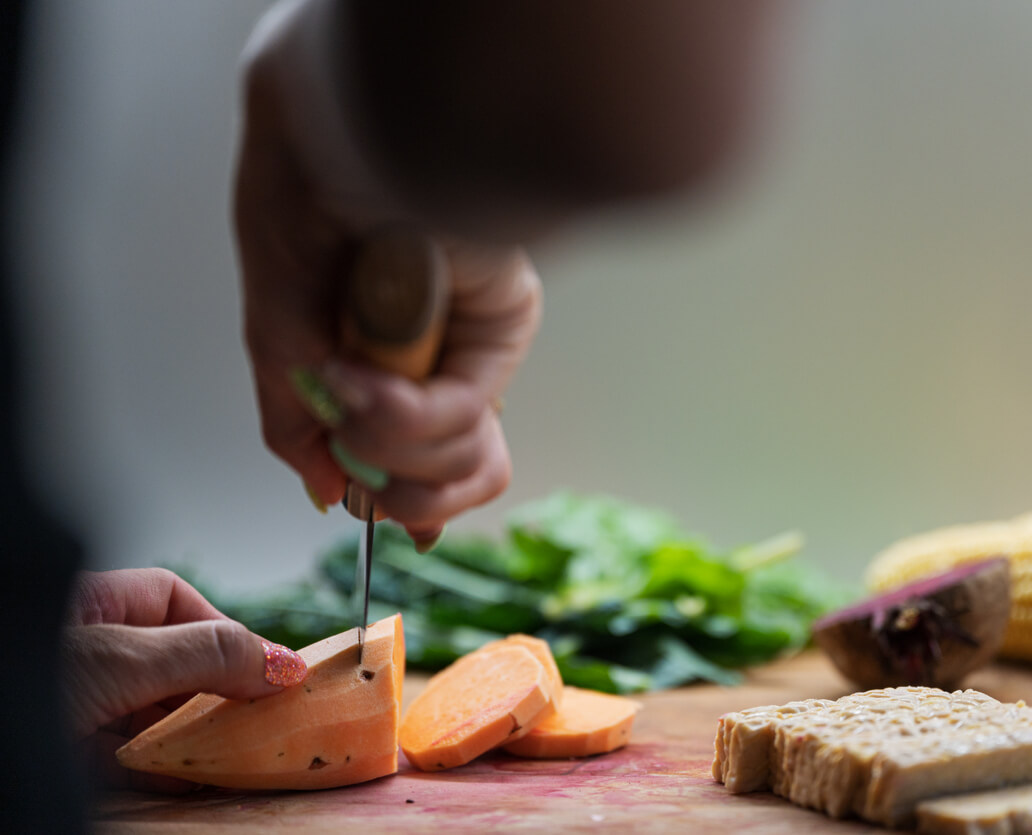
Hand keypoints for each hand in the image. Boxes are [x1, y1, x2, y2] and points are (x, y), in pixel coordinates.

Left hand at [62, 569, 306, 791]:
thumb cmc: (17, 681)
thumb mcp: (122, 660)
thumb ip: (205, 656)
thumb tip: (284, 664)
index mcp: (91, 602)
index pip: (173, 599)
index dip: (221, 631)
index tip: (261, 670)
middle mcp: (84, 647)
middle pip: (170, 662)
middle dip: (212, 692)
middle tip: (255, 719)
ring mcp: (73, 700)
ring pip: (149, 713)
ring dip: (189, 736)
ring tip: (231, 755)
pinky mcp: (62, 751)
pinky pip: (122, 757)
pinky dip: (157, 769)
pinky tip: (186, 780)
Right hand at [232, 2, 541, 542]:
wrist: (340, 127)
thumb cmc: (305, 200)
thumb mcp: (278, 326)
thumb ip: (296, 417)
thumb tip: (323, 489)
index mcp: (389, 366)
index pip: (418, 459)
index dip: (404, 501)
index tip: (379, 518)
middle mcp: (437, 366)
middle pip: (447, 480)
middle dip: (390, 489)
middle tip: (355, 453)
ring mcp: (472, 350)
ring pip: (460, 464)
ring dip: (388, 448)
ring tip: (355, 389)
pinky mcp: (504, 325)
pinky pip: (466, 417)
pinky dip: (407, 414)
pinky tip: (371, 375)